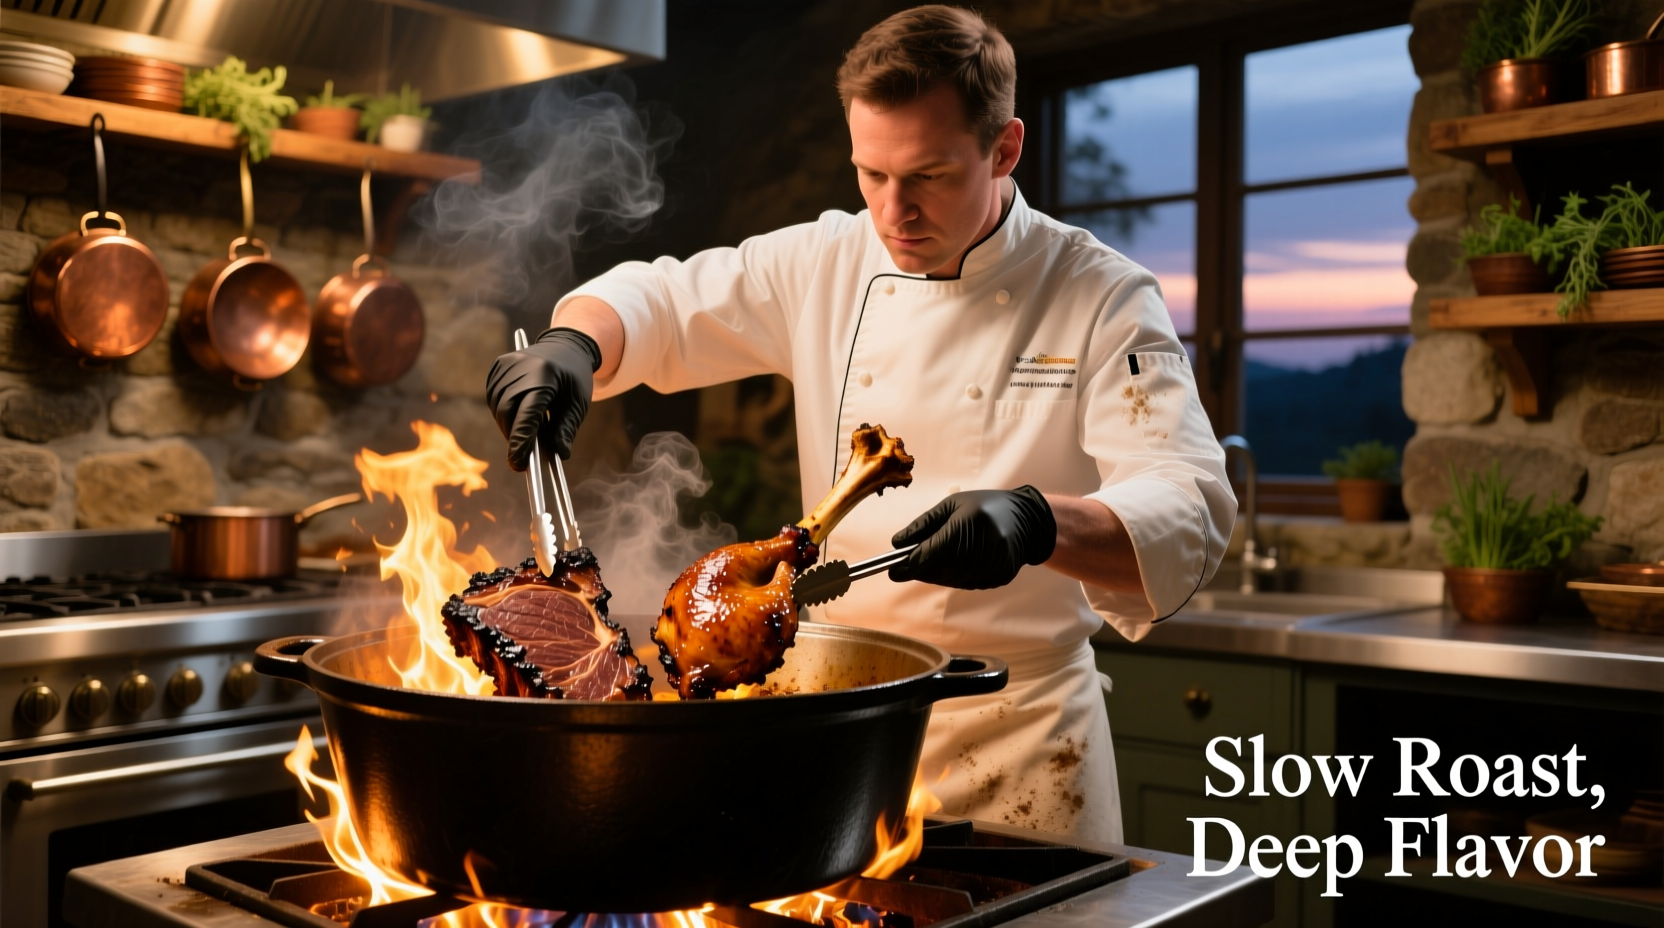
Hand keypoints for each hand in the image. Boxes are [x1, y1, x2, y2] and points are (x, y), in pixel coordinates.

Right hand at [485, 327, 600, 469]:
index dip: (521, 441)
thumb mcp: (578, 404)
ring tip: (521, 440)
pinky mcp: (499, 365)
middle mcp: (522, 366)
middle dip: (513, 437)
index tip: (519, 463)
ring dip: (507, 427)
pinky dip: (501, 412)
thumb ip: (567, 429)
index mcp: (545, 375)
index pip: (528, 413)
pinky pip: (494, 397)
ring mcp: (507, 363)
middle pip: (508, 411)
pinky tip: (514, 420)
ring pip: (498, 406)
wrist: (567, 345)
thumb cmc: (575, 378)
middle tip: (522, 458)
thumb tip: (559, 454)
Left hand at [889, 486, 1055, 589]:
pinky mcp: (998, 577)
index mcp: (968, 523)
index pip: (932, 551)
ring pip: (951, 579)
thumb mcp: (952, 505)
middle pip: (939, 569)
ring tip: (928, 562)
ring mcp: (993, 565)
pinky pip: (966, 583)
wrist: (1027, 520)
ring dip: (934, 574)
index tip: (892, 569)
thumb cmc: (986, 506)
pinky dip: (953, 576)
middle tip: (904, 567)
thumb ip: (924, 524)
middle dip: (919, 570)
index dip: (909, 563)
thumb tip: (897, 542)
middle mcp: (982, 546)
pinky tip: (951, 565)